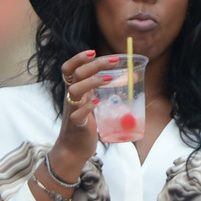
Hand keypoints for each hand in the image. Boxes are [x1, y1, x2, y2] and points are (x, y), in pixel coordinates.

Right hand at [51, 50, 118, 169]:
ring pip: (74, 90)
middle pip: (75, 74)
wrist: (74, 148)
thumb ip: (103, 89)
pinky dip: (87, 107)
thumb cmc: (85, 122)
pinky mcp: (76, 124)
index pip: (69, 68)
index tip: (94, 51)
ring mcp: (72, 110)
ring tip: (108, 79)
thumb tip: (131, 75)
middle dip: (94, 65)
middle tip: (113, 61)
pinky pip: (77, 114)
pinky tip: (97, 102)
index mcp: (74, 89)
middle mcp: (71, 97)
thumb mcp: (92, 100)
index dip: (78, 58)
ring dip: (91, 82)